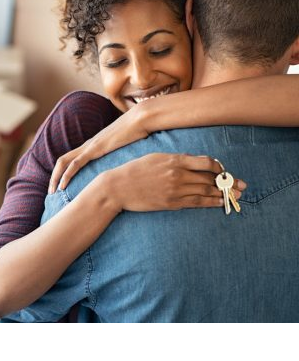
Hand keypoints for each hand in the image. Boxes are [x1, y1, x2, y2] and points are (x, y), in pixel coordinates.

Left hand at [49, 107, 148, 193]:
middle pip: (62, 161)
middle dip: (54, 177)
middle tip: (51, 192)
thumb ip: (122, 156)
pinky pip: (76, 162)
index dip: (63, 172)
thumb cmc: (137, 132)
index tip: (61, 187)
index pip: (71, 159)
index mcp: (93, 146)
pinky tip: (63, 185)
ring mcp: (90, 146)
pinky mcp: (95, 148)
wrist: (141, 119)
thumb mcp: (127, 148)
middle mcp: (88, 145)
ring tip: (53, 192)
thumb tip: (127, 168)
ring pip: (64, 162)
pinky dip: (67, 174)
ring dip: (56, 177)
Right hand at [87, 153, 246, 211]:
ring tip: (236, 196)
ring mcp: (175, 190)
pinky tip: (219, 203)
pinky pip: (196, 203)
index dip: (220, 167)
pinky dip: (210, 203)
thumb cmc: (135, 170)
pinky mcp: (171, 203)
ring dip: (224, 194)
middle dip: (228, 182)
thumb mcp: (155, 157)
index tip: (225, 171)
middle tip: (242, 186)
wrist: (118, 187)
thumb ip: (175, 159)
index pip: (206, 162)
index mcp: (174, 160)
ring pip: (206, 192)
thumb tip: (193, 162)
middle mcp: (178, 174)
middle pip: (210, 178)